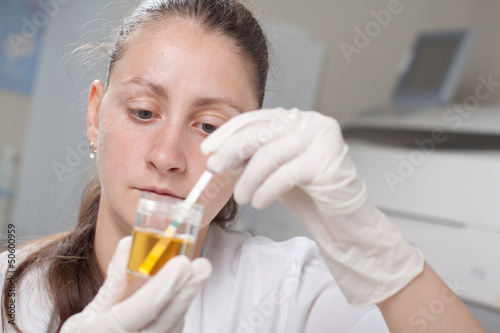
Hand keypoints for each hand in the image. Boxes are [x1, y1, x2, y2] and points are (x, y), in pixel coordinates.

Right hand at [60, 236, 210, 332]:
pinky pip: (171, 332)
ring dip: (185, 300)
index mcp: (105, 331)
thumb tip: (128, 244)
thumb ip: (113, 282)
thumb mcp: (87, 316)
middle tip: (202, 266)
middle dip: (187, 289)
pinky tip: (182, 296)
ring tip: (196, 275)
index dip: (166, 284)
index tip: (182, 263)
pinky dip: (177, 313)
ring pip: (173, 326)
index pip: (145, 307)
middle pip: (167, 317)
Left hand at [201, 108, 423, 305]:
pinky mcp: (327, 161)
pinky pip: (285, 174)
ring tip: (241, 197)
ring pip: (270, 154)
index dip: (228, 133)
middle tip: (215, 169)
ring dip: (248, 178)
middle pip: (260, 132)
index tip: (208, 149)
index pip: (255, 119)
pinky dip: (266, 190)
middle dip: (231, 151)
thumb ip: (252, 155)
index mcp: (296, 119)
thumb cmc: (308, 192)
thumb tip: (218, 154)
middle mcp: (311, 123)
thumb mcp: (273, 168)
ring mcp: (322, 139)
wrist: (342, 218)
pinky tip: (259, 202)